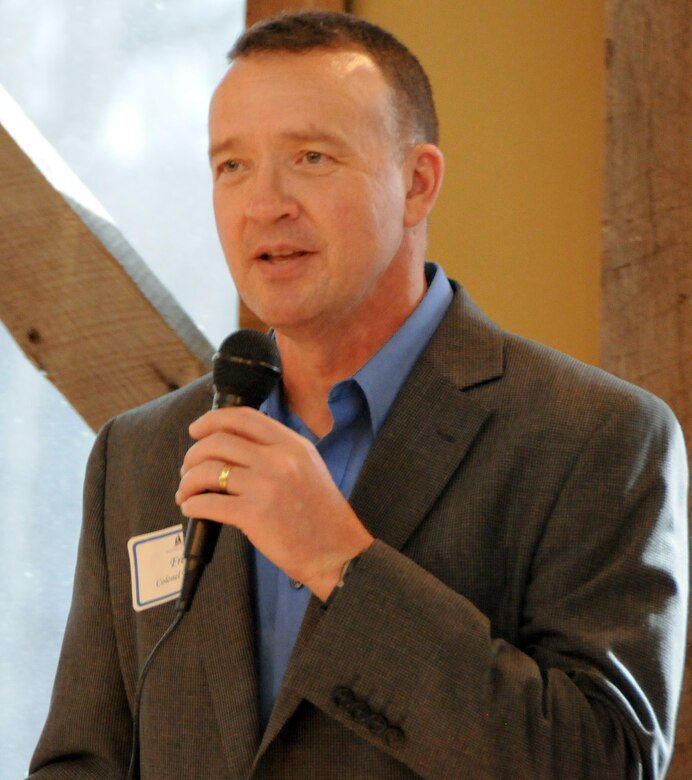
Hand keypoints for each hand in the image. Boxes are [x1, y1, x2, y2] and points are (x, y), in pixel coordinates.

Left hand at [176, 407, 372, 599]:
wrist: (336, 551)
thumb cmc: (321, 514)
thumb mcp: (308, 466)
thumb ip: (278, 450)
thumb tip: (234, 444)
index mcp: (292, 444)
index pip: (244, 417)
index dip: (213, 420)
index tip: (197, 430)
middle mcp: (279, 459)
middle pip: (219, 441)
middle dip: (194, 454)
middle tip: (188, 468)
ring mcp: (266, 486)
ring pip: (208, 471)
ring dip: (188, 481)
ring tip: (186, 492)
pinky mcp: (254, 515)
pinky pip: (209, 503)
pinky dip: (193, 505)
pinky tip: (192, 509)